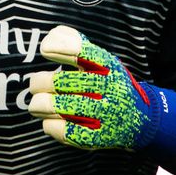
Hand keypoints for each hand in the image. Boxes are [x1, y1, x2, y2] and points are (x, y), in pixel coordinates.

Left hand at [27, 25, 175, 152]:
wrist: (140, 120)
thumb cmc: (111, 85)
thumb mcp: (102, 62)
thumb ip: (78, 45)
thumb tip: (53, 36)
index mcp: (110, 67)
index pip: (83, 52)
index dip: (59, 47)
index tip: (45, 49)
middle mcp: (111, 89)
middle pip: (63, 82)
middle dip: (40, 82)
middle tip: (35, 83)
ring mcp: (106, 115)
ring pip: (61, 107)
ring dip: (40, 104)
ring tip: (36, 103)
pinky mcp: (99, 138)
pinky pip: (65, 132)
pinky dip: (50, 125)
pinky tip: (50, 120)